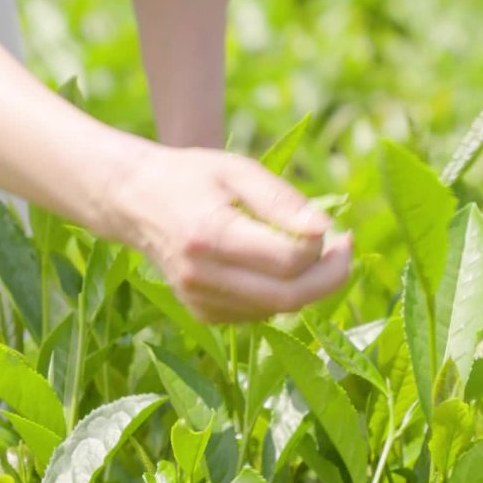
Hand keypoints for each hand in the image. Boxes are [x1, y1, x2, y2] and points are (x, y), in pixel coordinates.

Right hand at [111, 146, 352, 321]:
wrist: (136, 201)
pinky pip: (258, 313)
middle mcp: (201, 276)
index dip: (322, 247)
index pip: (287, 261)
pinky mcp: (201, 313)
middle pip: (288, 297)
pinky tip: (275, 266)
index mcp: (210, 235)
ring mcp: (199, 300)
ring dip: (307, 285)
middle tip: (345, 248)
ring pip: (276, 309)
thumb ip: (281, 200)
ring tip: (309, 250)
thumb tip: (324, 229)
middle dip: (330, 278)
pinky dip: (279, 294)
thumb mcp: (237, 169)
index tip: (334, 227)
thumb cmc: (191, 176)